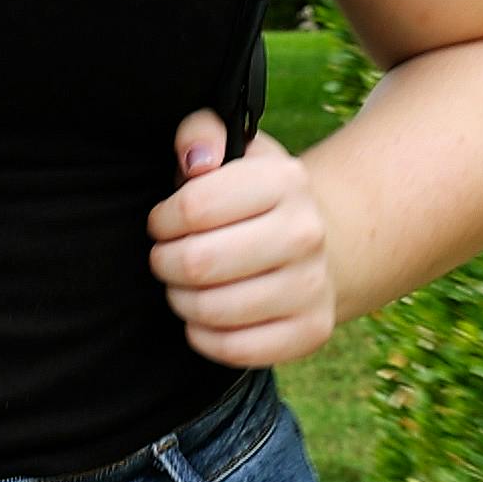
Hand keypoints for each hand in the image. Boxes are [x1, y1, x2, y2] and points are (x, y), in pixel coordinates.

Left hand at [145, 114, 338, 367]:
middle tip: (165, 258)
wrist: (320, 242)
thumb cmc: (252, 197)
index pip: (193, 207)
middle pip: (197, 263)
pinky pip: (235, 349)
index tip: (163, 221)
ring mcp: (314, 285)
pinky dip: (204, 336)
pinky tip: (203, 317)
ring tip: (183, 286)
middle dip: (164, 262)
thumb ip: (202, 132)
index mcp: (285, 180)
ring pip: (212, 309)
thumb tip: (195, 161)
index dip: (162, 219)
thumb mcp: (233, 149)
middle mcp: (307, 232)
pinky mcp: (312, 331)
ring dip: (181, 300)